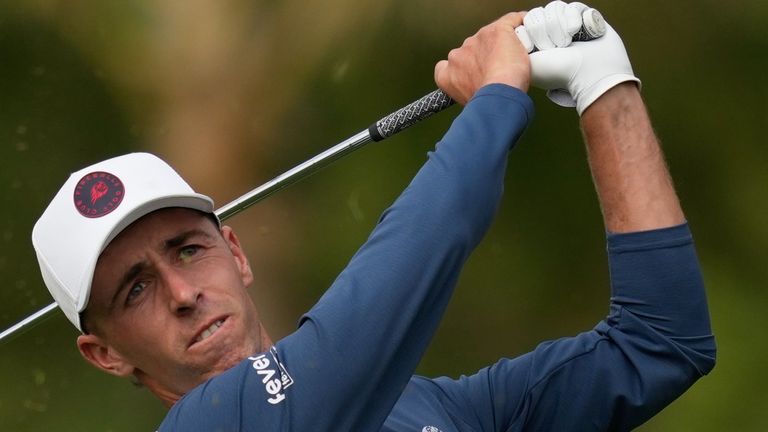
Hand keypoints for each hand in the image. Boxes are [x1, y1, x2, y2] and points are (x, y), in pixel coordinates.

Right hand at [434, 12, 530, 104]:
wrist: (497, 96)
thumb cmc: (486, 103)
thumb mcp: (468, 102)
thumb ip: (467, 92)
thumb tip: (478, 95)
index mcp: (447, 72)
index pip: (446, 65)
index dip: (462, 68)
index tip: (474, 75)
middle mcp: (458, 54)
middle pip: (472, 51)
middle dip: (485, 58)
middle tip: (499, 71)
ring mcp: (477, 40)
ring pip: (491, 39)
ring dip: (500, 47)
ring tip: (513, 62)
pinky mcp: (497, 31)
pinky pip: (511, 22)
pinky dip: (518, 27)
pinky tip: (525, 37)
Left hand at [525, 2, 639, 113]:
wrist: (587, 74)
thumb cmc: (556, 72)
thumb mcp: (527, 60)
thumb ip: (516, 44)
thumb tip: (520, 22)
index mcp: (537, 43)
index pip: (529, 20)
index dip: (533, 29)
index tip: (536, 46)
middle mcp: (552, 34)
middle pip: (541, 13)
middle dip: (546, 30)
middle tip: (553, 48)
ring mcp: (569, 27)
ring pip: (556, 9)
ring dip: (559, 26)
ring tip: (566, 43)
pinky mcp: (586, 21)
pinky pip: (574, 7)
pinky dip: (573, 18)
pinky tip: (576, 32)